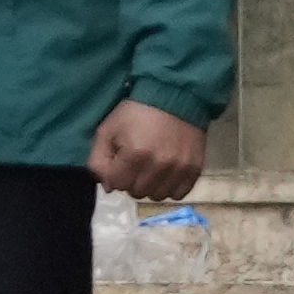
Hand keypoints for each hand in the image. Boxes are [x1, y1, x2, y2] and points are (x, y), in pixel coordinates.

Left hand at [89, 98, 206, 202]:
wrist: (175, 98)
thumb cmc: (136, 113)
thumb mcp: (107, 129)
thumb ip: (98, 160)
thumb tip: (108, 187)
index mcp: (134, 154)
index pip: (117, 184)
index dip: (114, 174)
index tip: (119, 162)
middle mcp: (159, 165)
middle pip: (136, 192)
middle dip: (130, 181)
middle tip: (134, 164)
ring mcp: (179, 169)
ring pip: (157, 196)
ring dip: (149, 186)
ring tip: (150, 169)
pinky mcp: (195, 169)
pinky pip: (178, 194)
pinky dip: (169, 188)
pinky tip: (165, 175)